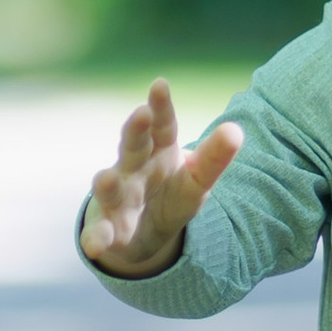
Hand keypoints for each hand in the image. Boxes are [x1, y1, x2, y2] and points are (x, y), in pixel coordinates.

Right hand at [81, 82, 241, 278]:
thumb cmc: (169, 194)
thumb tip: (236, 131)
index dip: (161, 107)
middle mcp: (133, 170)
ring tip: (108, 180)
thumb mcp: (196, 179)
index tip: (160, 85)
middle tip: (141, 114)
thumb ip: (213, 158)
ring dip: (108, 184)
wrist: (141, 232)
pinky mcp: (105, 230)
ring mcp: (116, 199)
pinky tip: (96, 246)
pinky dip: (95, 239)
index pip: (163, 127)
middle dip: (136, 132)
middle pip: (133, 148)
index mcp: (158, 152)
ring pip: (110, 188)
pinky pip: (98, 234)